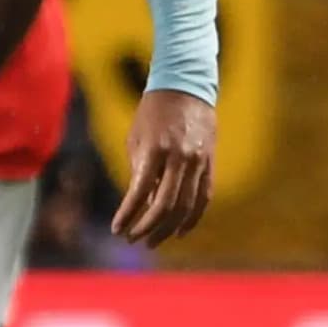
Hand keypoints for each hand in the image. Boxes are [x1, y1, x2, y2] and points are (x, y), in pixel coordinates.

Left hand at [114, 87, 216, 245]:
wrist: (186, 86)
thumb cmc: (153, 112)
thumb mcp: (136, 138)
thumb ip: (139, 172)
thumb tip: (141, 206)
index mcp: (155, 149)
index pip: (140, 192)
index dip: (128, 215)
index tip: (117, 230)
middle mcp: (179, 157)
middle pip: (165, 205)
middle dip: (147, 227)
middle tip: (133, 239)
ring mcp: (198, 161)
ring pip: (186, 206)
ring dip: (168, 228)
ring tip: (152, 240)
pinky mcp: (210, 163)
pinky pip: (203, 197)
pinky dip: (192, 218)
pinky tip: (179, 232)